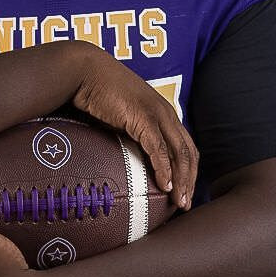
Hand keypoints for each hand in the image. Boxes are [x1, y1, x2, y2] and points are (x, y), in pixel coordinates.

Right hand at [71, 43, 198, 209]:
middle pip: (188, 152)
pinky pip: (159, 149)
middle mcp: (166, 113)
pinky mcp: (143, 118)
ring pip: (179, 153)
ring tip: (179, 201)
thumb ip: (129, 136)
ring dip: (182, 180)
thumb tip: (125, 160)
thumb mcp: (120, 118)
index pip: (185, 146)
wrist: (85, 72)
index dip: (188, 170)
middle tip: (186, 204)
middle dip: (190, 180)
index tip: (183, 191)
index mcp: (163, 113)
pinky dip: (165, 169)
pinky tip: (166, 186)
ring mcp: (157, 114)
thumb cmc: (97, 95)